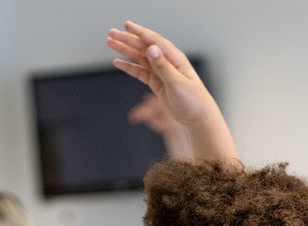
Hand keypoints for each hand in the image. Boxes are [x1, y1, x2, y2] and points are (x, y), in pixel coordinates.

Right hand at [107, 21, 238, 159]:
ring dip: (125, 51)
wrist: (197, 117)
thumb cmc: (192, 100)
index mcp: (174, 58)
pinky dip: (129, 67)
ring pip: (139, 58)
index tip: (126, 26)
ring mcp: (161, 72)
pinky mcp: (156, 83)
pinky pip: (140, 72)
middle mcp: (166, 62)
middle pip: (144, 47)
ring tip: (110, 43)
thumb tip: (151, 48)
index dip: (140, 33)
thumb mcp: (177, 83)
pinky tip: (118, 62)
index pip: (154, 41)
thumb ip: (163, 66)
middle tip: (111, 33)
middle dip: (127, 40)